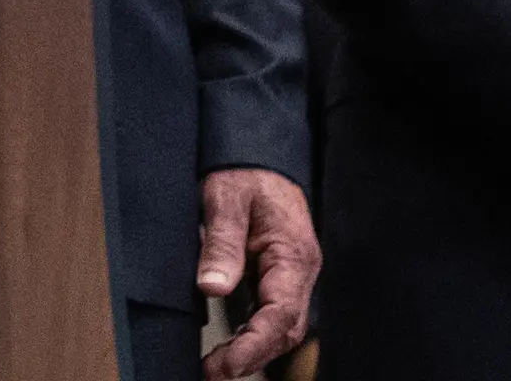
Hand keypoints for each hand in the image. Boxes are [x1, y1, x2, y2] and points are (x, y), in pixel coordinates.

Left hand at [193, 167, 317, 376]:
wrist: (257, 153)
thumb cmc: (244, 171)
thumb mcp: (225, 198)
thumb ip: (222, 242)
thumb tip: (212, 288)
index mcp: (294, 255)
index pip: (281, 313)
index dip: (254, 345)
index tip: (226, 366)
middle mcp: (298, 272)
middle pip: (284, 330)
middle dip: (251, 357)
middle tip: (212, 374)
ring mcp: (289, 277)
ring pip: (279, 327)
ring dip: (251, 351)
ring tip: (215, 369)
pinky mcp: (275, 277)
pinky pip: (269, 314)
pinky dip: (250, 335)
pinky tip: (228, 347)